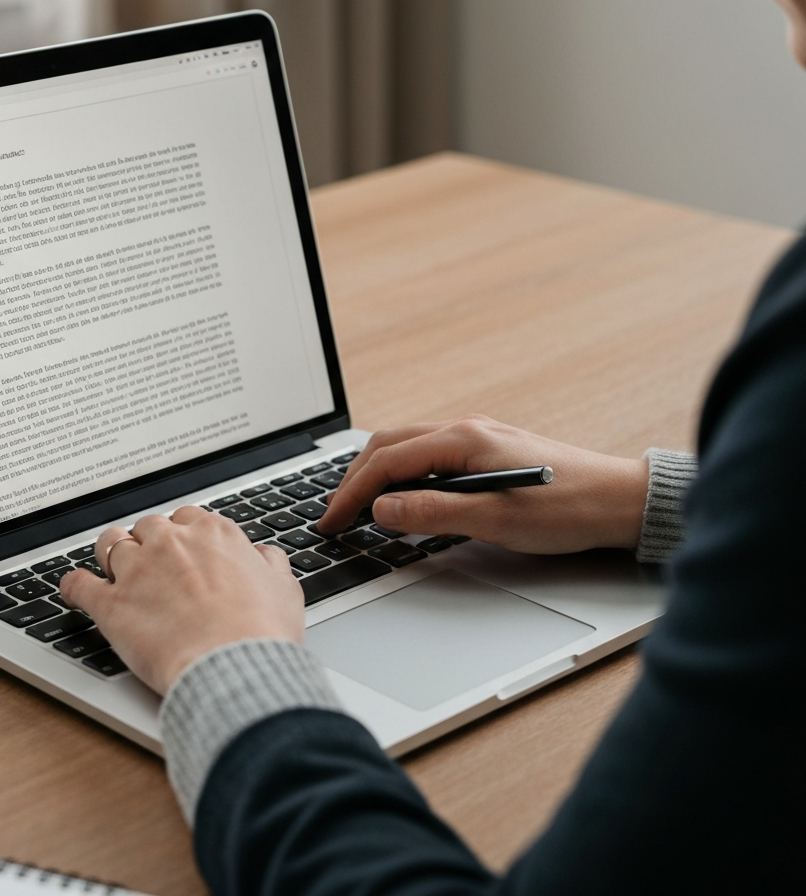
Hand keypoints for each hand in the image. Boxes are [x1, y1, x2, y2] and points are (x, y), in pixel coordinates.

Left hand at [59, 506, 304, 694]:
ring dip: (110, 554)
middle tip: (151, 564)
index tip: (184, 550)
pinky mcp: (111, 605)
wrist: (236, 669)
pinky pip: (79, 585)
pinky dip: (73, 586)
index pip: (188, 518)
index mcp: (214, 533)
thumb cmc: (263, 633)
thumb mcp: (285, 589)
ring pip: (110, 544)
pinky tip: (73, 589)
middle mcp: (172, 542)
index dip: (184, 536)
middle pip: (148, 527)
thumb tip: (263, 556)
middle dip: (148, 542)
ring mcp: (138, 570)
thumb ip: (270, 564)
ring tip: (110, 566)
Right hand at [318, 415, 648, 553]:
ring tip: (358, 507)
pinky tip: (402, 498)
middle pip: (389, 445)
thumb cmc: (568, 509)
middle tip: (335, 515)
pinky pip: (429, 456)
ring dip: (377, 475)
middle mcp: (465, 429)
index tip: (332, 522)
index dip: (352, 493)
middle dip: (355, 479)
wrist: (620, 501)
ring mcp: (477, 437)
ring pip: (407, 448)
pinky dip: (403, 475)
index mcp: (463, 439)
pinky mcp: (487, 451)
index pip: (387, 461)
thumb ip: (434, 512)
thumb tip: (382, 509)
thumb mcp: (496, 520)